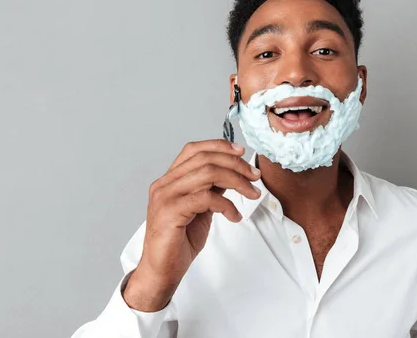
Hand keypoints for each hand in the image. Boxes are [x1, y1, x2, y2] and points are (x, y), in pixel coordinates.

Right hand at [123, 140, 260, 310]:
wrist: (161, 270)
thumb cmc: (179, 241)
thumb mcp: (200, 209)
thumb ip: (210, 189)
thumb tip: (231, 173)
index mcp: (169, 180)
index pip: (193, 150)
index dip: (219, 146)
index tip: (241, 152)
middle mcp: (164, 184)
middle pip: (204, 159)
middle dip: (235, 164)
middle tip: (255, 176)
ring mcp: (165, 196)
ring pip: (207, 174)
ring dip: (237, 182)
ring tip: (252, 193)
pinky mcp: (170, 212)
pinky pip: (206, 198)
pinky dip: (227, 205)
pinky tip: (235, 216)